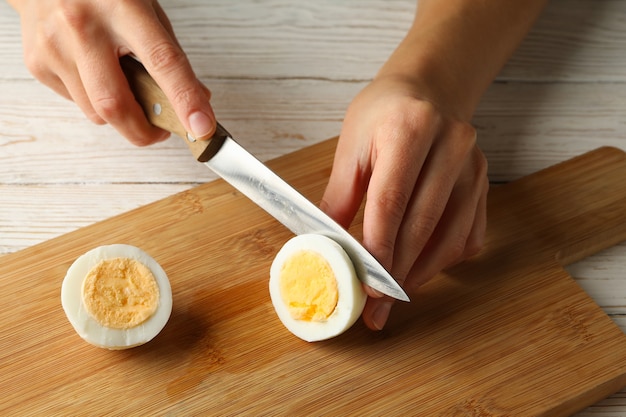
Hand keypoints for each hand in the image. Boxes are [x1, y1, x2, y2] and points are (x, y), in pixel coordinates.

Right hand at [10, 0, 214, 144]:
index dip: (185, 99)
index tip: (201, 127)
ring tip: (123, 86)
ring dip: (119, 114)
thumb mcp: (146, 10)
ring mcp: (54, 46)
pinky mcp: (37, 63)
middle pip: (115, 103)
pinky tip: (94, 73)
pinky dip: (94, 100)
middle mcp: (82, 26)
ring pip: (96, 112)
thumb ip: (169, 55)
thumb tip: (197, 101)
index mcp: (122, 7)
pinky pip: (76, 103)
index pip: (162, 62)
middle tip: (160, 132)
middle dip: (143, 132)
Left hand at [320, 74, 488, 329]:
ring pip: (450, 235)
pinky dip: (445, 258)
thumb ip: (340, 195)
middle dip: (397, 271)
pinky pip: (468, 233)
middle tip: (378, 305)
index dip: (378, 247)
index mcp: (409, 130)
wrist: (430, 88)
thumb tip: (325, 243)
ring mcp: (473, 166)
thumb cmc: (385, 112)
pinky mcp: (483, 182)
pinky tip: (422, 269)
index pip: (391, 201)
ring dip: (421, 272)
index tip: (366, 283)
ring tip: (395, 296)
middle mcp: (450, 146)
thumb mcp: (353, 143)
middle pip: (422, 223)